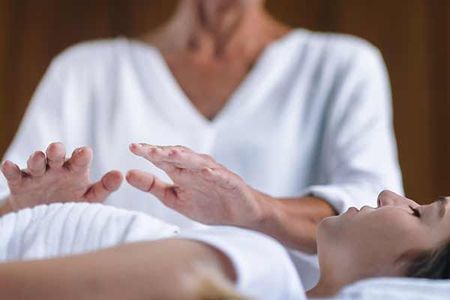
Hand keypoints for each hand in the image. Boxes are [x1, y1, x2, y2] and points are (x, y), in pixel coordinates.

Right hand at [1, 142, 122, 211]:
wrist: (46, 216)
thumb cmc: (74, 202)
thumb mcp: (90, 197)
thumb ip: (105, 187)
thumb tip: (121, 175)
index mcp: (76, 169)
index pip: (80, 159)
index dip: (82, 155)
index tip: (85, 153)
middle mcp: (57, 168)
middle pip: (57, 154)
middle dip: (56, 151)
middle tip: (57, 150)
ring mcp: (38, 174)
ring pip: (36, 162)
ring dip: (36, 159)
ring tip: (38, 158)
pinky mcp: (21, 183)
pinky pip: (15, 175)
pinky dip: (10, 169)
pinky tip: (7, 165)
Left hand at [126, 143, 265, 226]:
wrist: (240, 214)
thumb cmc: (208, 204)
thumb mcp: (174, 198)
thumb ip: (152, 186)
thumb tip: (127, 174)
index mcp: (181, 171)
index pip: (162, 159)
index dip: (148, 153)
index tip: (132, 148)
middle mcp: (196, 167)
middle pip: (177, 156)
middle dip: (161, 151)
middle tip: (144, 149)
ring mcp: (214, 173)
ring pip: (197, 161)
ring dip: (184, 156)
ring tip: (169, 153)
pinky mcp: (230, 182)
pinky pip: (221, 176)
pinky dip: (214, 172)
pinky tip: (206, 170)